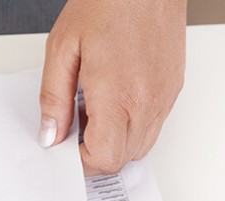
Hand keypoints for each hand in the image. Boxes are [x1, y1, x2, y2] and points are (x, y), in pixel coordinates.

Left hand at [38, 0, 185, 174]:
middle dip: (95, 153)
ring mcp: (165, 96)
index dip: (80, 161)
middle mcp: (148, 100)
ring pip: (142, 145)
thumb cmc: (107, 3)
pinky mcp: (174, 88)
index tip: (63, 147)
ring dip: (114, 141)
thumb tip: (50, 133)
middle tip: (73, 129)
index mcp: (118, 94)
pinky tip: (112, 100)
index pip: (105, 157)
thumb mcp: (62, 49)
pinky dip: (131, 125)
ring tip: (92, 110)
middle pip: (123, 157)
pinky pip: (153, 124)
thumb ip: (54, 98)